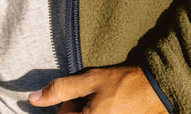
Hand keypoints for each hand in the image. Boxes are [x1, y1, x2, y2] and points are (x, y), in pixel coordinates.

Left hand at [28, 65, 167, 113]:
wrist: (156, 91)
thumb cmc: (124, 84)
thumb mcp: (91, 81)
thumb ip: (61, 89)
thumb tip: (34, 98)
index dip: (66, 107)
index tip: (76, 98)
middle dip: (76, 109)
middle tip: (89, 96)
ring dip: (87, 110)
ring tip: (101, 100)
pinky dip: (96, 110)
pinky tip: (108, 104)